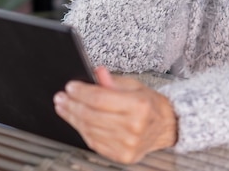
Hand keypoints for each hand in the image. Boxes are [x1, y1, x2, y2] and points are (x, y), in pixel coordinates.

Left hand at [54, 66, 177, 163]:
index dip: (81, 92)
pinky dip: (82, 131)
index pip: (100, 98)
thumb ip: (113, 81)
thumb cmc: (151, 105)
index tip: (71, 87)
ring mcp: (127, 144)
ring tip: (64, 108)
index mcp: (139, 106)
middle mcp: (134, 127)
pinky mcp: (122, 155)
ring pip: (90, 130)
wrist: (167, 126)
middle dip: (72, 105)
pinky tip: (77, 121)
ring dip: (73, 118)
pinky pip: (94, 143)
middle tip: (61, 97)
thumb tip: (96, 73)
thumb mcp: (135, 86)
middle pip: (91, 115)